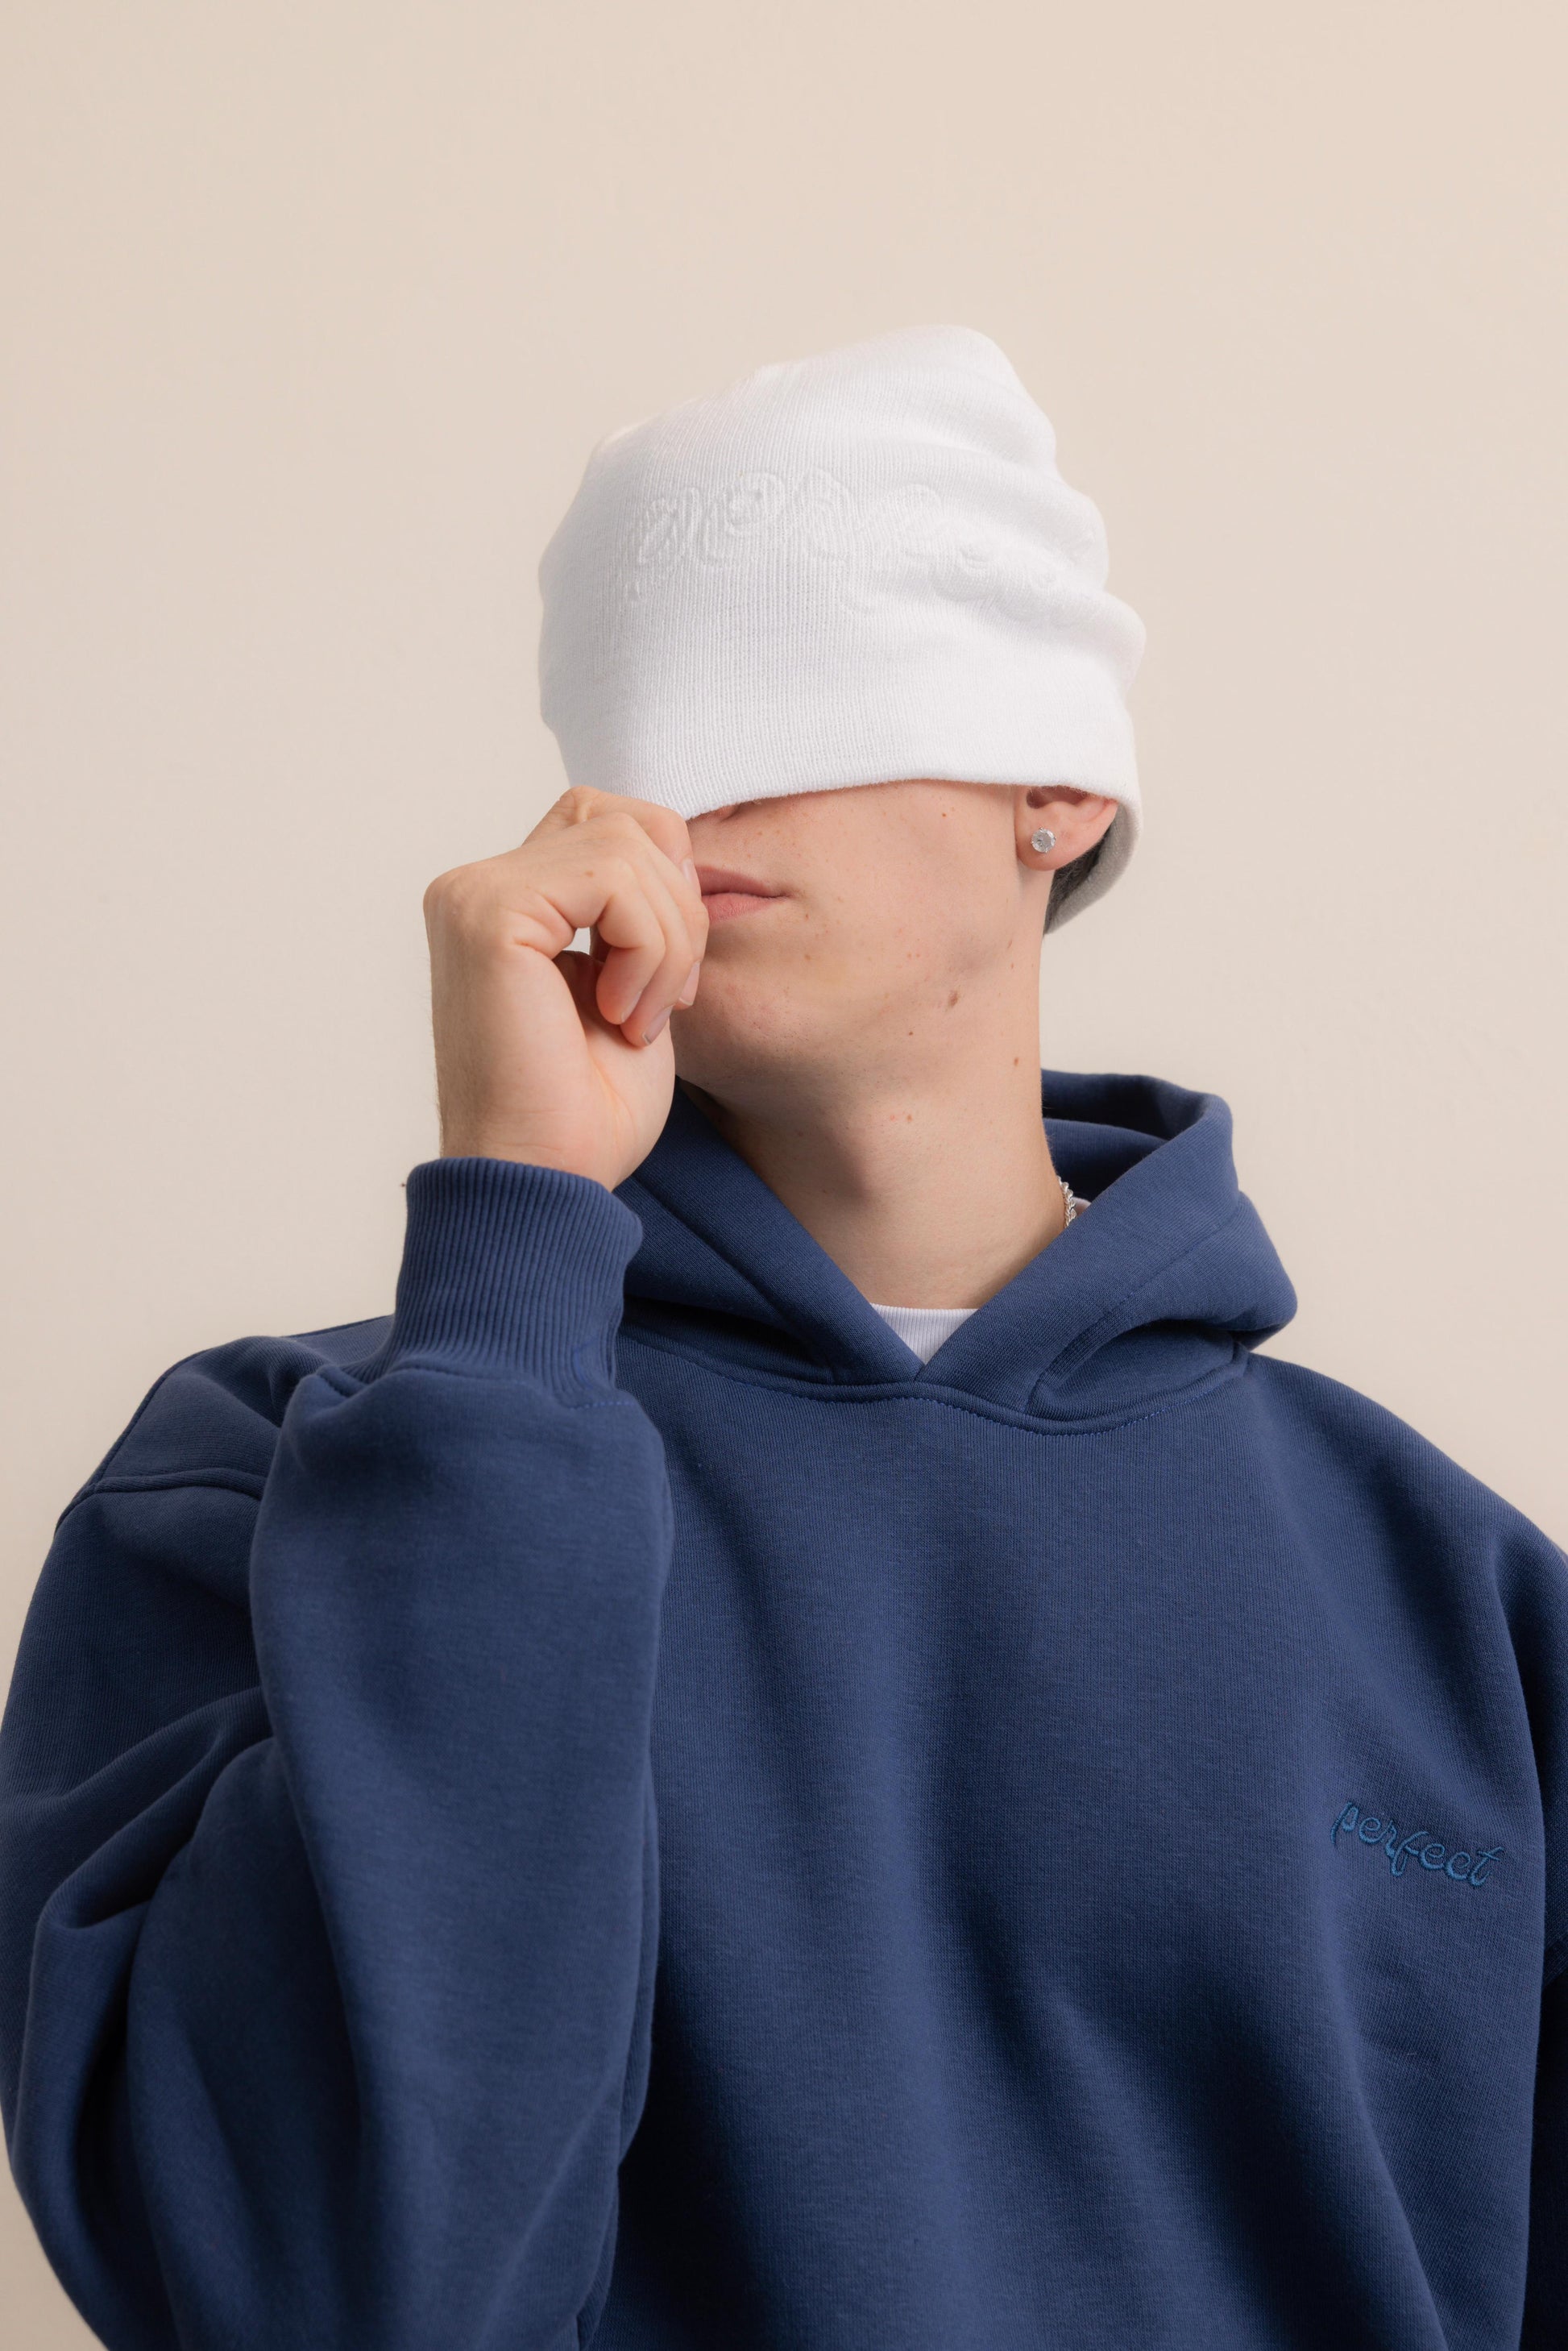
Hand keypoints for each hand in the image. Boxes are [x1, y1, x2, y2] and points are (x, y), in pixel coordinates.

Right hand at [422, 787, 708, 1188]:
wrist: (545, 1184)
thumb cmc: (586, 1111)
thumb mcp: (632, 985)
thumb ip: (638, 912)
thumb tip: (680, 849)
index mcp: (505, 903)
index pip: (612, 826)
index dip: (670, 892)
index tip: (673, 984)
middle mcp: (476, 887)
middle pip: (626, 819)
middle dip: (679, 907)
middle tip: (668, 1000)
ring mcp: (474, 894)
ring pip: (628, 846)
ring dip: (668, 941)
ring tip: (638, 1016)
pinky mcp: (488, 912)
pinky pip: (614, 878)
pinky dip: (648, 949)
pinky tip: (621, 1014)